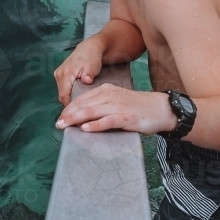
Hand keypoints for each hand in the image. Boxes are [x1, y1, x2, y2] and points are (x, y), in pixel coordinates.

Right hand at [54, 39, 103, 105]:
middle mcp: (59, 74)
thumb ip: (88, 74)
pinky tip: (76, 97)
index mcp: (66, 73)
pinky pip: (62, 88)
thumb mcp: (92, 66)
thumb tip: (86, 80)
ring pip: (61, 92)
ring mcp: (58, 74)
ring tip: (79, 105)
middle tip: (80, 111)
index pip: (64, 95)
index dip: (69, 106)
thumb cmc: (91, 58)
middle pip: (61, 95)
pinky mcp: (60, 75)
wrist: (89, 49)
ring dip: (68, 99)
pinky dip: (68, 94)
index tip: (78, 113)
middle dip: (69, 104)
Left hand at [55, 84, 176, 134]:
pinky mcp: (126, 117)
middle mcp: (111, 96)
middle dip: (69, 114)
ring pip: (92, 111)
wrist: (161, 109)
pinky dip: (95, 125)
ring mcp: (118, 106)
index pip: (83, 99)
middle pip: (84, 105)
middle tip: (58, 123)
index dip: (69, 108)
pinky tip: (85, 128)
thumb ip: (102, 106)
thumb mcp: (117, 101)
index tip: (60, 117)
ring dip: (76, 119)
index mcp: (107, 90)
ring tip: (65, 125)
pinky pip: (107, 120)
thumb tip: (83, 117)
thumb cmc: (138, 107)